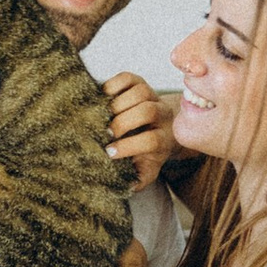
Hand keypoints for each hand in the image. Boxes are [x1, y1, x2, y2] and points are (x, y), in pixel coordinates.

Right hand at [101, 74, 179, 189]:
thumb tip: (128, 187)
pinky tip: (102, 97)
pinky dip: (113, 85)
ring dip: (118, 103)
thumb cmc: (150, 150)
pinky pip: (129, 78)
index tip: (109, 153)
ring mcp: (152, 96)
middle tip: (106, 132)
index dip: (130, 146)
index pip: (152, 140)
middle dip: (124, 122)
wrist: (161, 124)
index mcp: (164, 138)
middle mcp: (162, 114)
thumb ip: (139, 179)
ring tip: (101, 115)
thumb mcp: (148, 168)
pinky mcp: (140, 82)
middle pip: (147, 112)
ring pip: (140, 92)